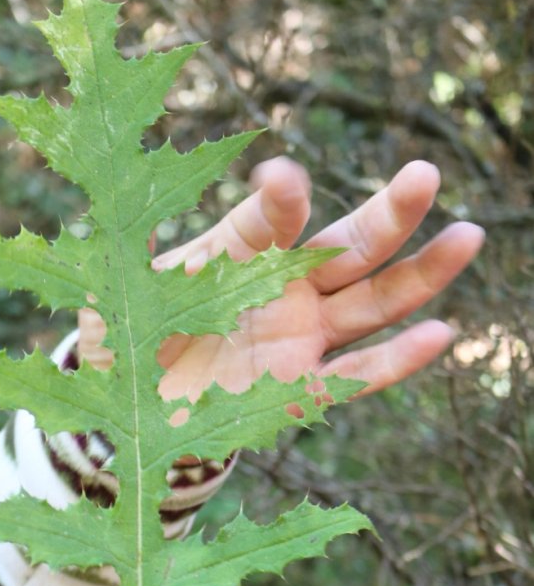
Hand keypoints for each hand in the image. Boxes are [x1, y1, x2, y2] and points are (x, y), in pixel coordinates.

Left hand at [78, 158, 483, 400]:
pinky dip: (397, 360)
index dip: (279, 200)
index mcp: (242, 252)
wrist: (129, 412)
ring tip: (466, 236)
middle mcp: (282, 288)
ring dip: (418, 273)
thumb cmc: (124, 337)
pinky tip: (440, 335)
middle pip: (347, 247)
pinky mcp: (302, 392)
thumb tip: (122, 200)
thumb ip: (133, 249)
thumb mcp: (119, 291)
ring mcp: (300, 338)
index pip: (271, 218)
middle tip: (425, 174)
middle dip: (387, 212)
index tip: (278, 182)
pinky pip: (357, 378)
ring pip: (371, 302)